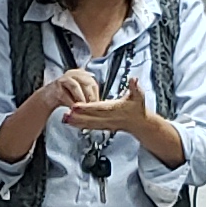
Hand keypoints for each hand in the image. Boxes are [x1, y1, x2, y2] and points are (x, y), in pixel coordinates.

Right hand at [0, 69, 102, 163]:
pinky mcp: (56, 86)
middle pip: (86, 83)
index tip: (97, 105)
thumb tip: (101, 105)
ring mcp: (64, 79)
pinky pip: (66, 95)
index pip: (93, 82)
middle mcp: (73, 73)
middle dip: (90, 97)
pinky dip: (70, 103)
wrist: (48, 98)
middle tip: (92, 107)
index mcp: (81, 74)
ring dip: (81, 99)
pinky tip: (72, 109)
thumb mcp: (79, 94)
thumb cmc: (66, 96)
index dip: (96, 95)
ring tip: (82, 108)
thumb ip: (89, 96)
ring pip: (76, 87)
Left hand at [64, 80, 179, 163]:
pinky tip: (71, 123)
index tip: (76, 105)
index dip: (86, 107)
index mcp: (115, 109)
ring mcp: (105, 124)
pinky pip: (90, 126)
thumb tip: (134, 79)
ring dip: (76, 122)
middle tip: (65, 114)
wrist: (141, 124)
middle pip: (90, 117)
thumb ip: (135, 87)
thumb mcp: (139, 95)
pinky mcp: (103, 126)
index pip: (98, 108)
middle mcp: (109, 118)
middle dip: (77, 116)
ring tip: (64, 119)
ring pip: (88, 123)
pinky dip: (80, 125)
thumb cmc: (139, 108)